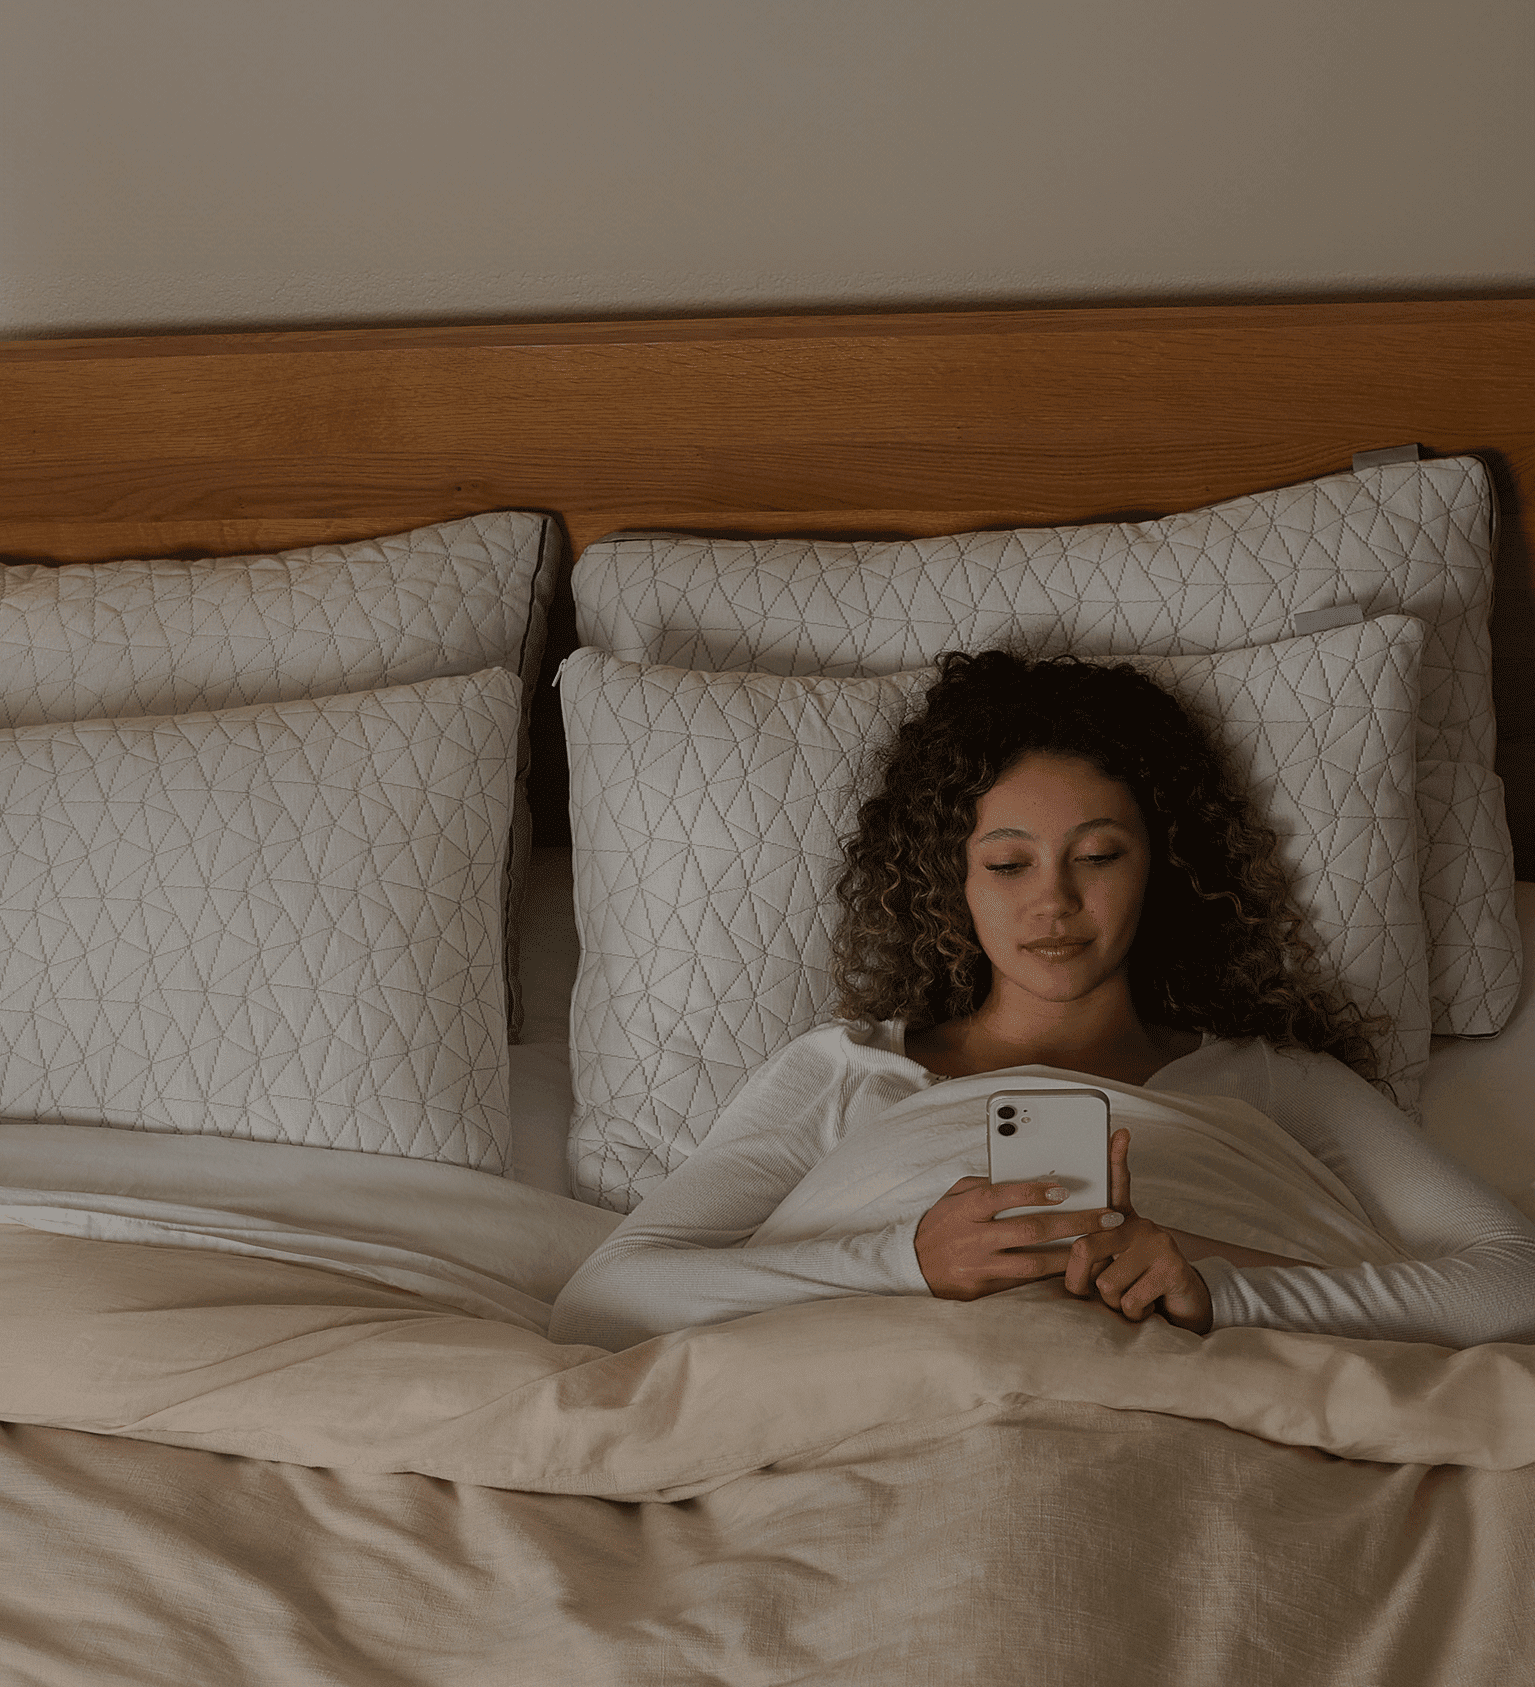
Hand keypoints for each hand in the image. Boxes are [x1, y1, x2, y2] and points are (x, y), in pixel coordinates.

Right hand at [915, 1174, 1126, 1301]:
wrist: (914, 1266)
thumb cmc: (940, 1224)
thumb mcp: (956, 1195)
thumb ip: (987, 1186)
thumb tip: (1025, 1178)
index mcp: (967, 1209)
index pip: (1002, 1196)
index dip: (1034, 1192)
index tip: (1065, 1190)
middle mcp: (975, 1238)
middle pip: (1030, 1230)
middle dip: (1074, 1223)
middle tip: (1108, 1217)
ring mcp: (981, 1266)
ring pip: (1034, 1263)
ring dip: (1072, 1255)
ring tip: (1102, 1246)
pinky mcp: (986, 1289)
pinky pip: (1025, 1282)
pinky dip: (1051, 1273)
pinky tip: (1075, 1266)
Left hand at [1062, 1128, 1212, 1333]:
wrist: (1181, 1314)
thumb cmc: (1133, 1290)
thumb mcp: (1106, 1270)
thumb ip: (1089, 1257)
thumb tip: (1073, 1251)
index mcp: (1121, 1222)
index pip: (1117, 1185)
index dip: (1117, 1159)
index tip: (1120, 1132)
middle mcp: (1140, 1226)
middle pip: (1085, 1247)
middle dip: (1081, 1281)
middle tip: (1099, 1292)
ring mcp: (1158, 1243)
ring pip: (1106, 1282)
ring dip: (1113, 1303)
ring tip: (1132, 1296)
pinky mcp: (1171, 1268)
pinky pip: (1130, 1300)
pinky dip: (1133, 1313)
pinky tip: (1150, 1305)